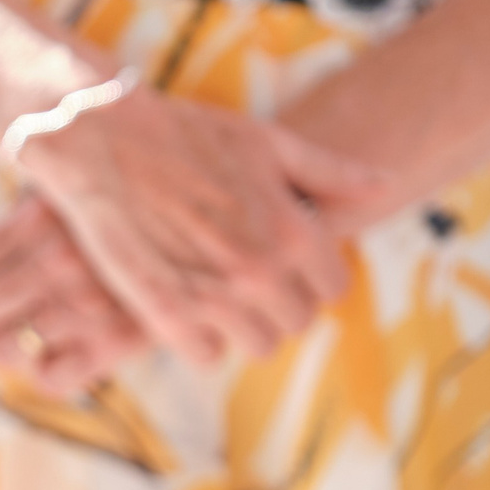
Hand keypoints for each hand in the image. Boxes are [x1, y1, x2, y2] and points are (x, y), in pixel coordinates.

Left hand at [0, 196, 148, 394]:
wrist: (222, 220)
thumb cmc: (137, 200)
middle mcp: (59, 260)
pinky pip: (50, 377)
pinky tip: (60, 353)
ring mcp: (87, 302)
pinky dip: (46, 371)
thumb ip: (27, 209)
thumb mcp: (79, 183)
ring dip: (6, 347)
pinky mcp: (118, 340)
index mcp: (40, 217)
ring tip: (22, 337)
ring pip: (2, 349)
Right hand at [13, 85, 382, 363]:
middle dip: (277, 303)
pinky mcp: (166, 313)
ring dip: (241, 326)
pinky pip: (206, 355)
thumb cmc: (187, 134)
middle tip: (245, 277)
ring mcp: (214, 297)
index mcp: (294, 230)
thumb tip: (385, 186)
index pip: (332, 289)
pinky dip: (198, 337)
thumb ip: (330, 173)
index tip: (285, 262)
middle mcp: (260, 270)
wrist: (103, 141)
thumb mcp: (267, 143)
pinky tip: (184, 304)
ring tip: (216, 293)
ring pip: (257, 346)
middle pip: (296, 322)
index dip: (311, 276)